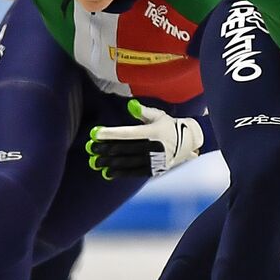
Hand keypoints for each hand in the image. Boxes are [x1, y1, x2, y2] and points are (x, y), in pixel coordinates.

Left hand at [86, 99, 204, 178]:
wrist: (188, 144)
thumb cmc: (168, 126)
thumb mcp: (158, 116)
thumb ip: (143, 111)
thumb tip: (130, 105)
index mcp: (154, 132)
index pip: (128, 133)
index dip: (110, 134)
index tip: (95, 134)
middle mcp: (155, 147)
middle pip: (125, 149)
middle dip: (106, 149)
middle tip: (91, 149)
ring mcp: (155, 160)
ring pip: (128, 162)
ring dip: (110, 162)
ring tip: (95, 162)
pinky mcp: (155, 170)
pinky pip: (134, 173)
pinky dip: (120, 173)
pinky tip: (107, 173)